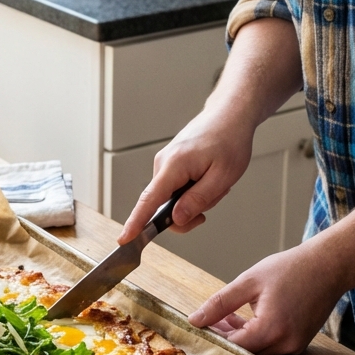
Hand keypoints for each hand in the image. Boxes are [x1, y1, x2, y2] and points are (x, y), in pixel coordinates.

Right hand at [117, 105, 254, 243]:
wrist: (229, 115)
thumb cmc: (229, 140)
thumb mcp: (222, 177)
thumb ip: (197, 200)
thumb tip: (177, 219)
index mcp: (174, 166)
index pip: (149, 200)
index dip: (136, 222)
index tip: (124, 239)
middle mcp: (163, 164)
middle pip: (165, 206)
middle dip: (190, 210)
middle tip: (214, 197)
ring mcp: (165, 163)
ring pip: (174, 198)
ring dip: (196, 198)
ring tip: (215, 181)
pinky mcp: (170, 164)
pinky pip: (177, 188)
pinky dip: (194, 189)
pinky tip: (208, 177)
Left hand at [187, 238, 344, 354]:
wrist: (328, 266)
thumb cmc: (291, 269)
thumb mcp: (249, 281)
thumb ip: (220, 303)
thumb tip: (195, 319)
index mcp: (271, 328)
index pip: (233, 346)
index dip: (214, 338)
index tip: (198, 329)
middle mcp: (286, 344)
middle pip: (245, 351)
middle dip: (225, 338)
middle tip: (208, 322)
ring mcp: (295, 346)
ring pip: (257, 350)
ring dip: (239, 337)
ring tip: (225, 317)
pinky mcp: (299, 343)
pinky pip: (271, 346)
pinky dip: (256, 336)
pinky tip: (245, 319)